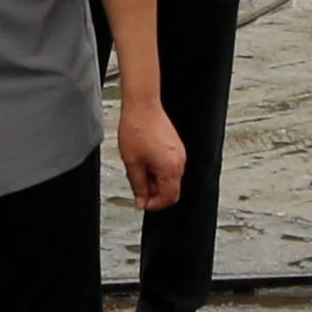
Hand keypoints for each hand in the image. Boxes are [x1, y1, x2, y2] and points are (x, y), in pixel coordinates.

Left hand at [118, 93, 187, 210]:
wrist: (143, 106)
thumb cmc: (137, 129)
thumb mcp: (132, 163)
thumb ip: (138, 186)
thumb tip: (141, 201)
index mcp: (170, 168)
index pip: (169, 198)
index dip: (154, 204)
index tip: (142, 203)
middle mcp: (180, 162)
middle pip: (171, 189)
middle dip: (154, 192)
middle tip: (138, 186)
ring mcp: (180, 153)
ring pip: (170, 178)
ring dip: (155, 180)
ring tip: (139, 169)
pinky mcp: (176, 147)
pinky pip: (170, 166)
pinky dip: (159, 170)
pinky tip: (145, 161)